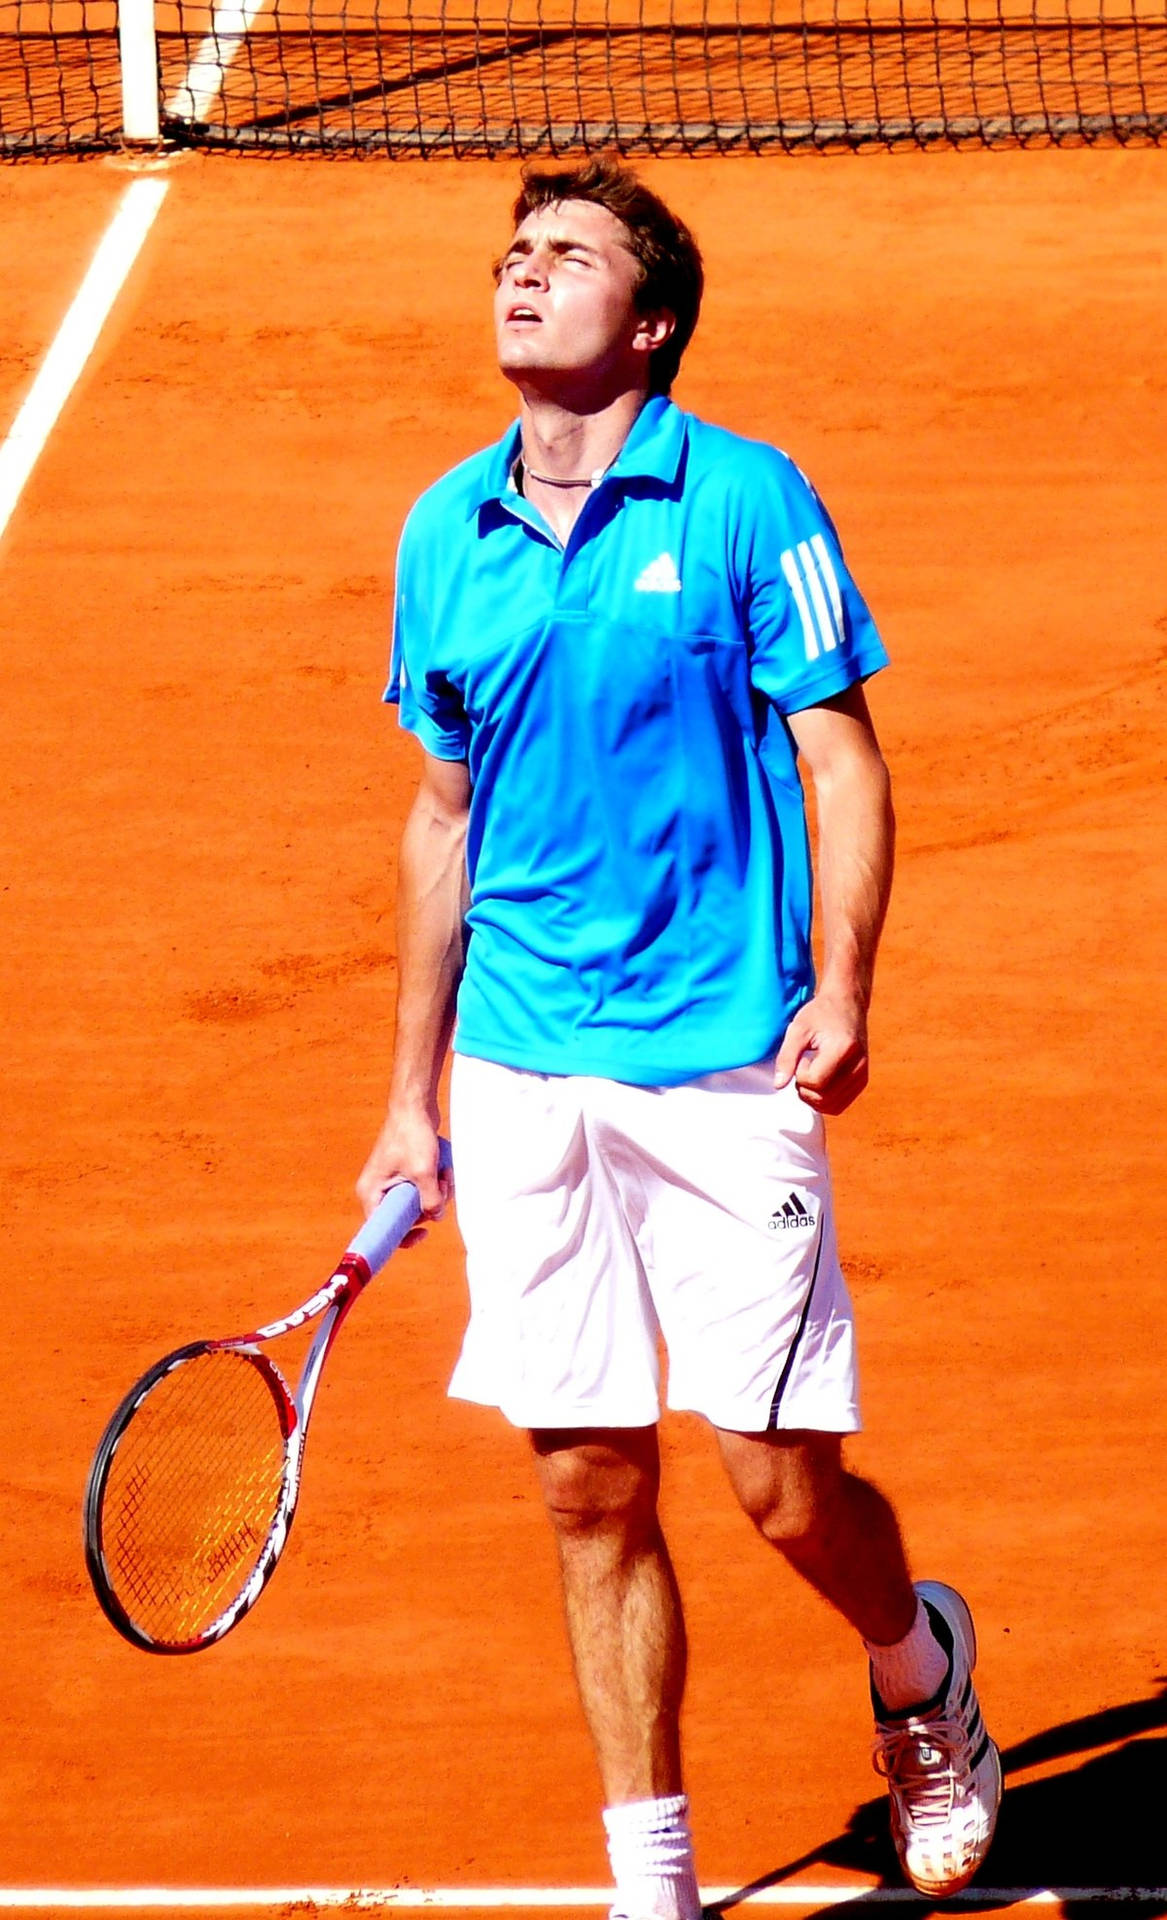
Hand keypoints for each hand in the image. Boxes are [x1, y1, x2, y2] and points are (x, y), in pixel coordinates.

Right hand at [356, 1108, 451, 1245]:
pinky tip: (444, 1170)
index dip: (402, 1237)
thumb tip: (437, 1216)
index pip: (381, 1229)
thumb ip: (430, 1200)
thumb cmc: (411, 1134)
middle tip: (440, 1188)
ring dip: (437, 1193)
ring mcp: (391, 1182)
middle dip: (428, 1206)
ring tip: (444, 1174)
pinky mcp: (405, 1174)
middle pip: (404, 1217)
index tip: (423, 1233)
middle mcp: (377, 1190)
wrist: (414, 1106)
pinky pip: (422, 1190)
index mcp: (371, 1192)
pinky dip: (436, 1184)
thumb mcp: (423, 1172)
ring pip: (418, 1203)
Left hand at [773, 991, 869, 1115]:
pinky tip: (818, 1082)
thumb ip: (786, 1057)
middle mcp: (858, 1064)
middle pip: (823, 1097)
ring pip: (831, 1105)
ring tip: (811, 1073)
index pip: (815, 1081)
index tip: (802, 1057)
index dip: (800, 1074)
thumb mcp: (798, 1029)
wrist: (847, 1004)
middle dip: (804, 1088)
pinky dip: (823, 1100)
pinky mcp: (862, 1081)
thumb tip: (778, 1085)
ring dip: (813, 1096)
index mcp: (843, 1048)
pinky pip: (839, 1105)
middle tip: (803, 1066)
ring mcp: (862, 1075)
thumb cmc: (820, 1014)